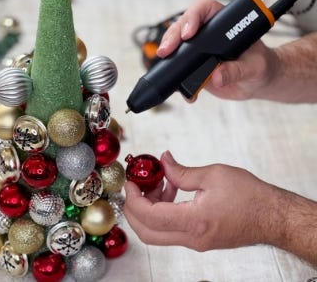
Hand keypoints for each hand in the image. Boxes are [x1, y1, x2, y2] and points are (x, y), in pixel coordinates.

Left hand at [124, 151, 284, 250]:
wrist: (273, 217)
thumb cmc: (251, 196)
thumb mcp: (214, 175)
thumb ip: (181, 171)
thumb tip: (163, 161)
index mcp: (194, 221)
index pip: (150, 216)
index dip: (134, 199)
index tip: (131, 183)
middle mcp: (192, 238)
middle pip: (146, 232)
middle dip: (133, 209)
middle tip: (135, 187)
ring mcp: (195, 243)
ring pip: (157, 233)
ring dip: (149, 210)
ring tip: (160, 184)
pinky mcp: (199, 241)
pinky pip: (171, 230)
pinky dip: (163, 213)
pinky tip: (172, 192)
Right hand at [156, 0, 279, 100]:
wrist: (256, 83)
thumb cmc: (260, 66)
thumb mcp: (254, 67)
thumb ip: (237, 70)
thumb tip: (218, 75)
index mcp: (224, 23)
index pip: (204, 10)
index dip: (192, 18)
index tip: (188, 34)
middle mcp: (208, 35)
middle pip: (183, 27)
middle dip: (172, 37)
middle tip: (167, 51)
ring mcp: (199, 52)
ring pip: (177, 48)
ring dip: (170, 57)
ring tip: (167, 66)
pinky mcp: (194, 68)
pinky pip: (181, 72)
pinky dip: (180, 82)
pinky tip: (186, 91)